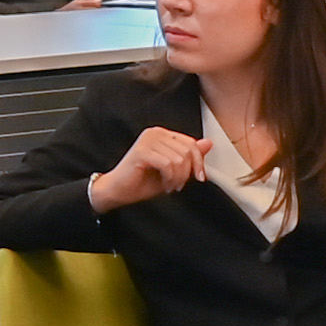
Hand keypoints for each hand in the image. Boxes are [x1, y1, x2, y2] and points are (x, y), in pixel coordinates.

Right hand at [91, 124, 207, 212]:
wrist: (117, 192)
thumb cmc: (141, 182)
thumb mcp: (173, 170)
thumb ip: (189, 157)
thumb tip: (208, 143)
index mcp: (162, 135)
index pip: (191, 143)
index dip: (199, 162)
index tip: (199, 177)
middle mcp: (155, 133)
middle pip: (187, 151)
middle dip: (187, 173)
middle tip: (178, 185)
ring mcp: (147, 141)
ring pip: (178, 159)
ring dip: (177, 178)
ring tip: (169, 186)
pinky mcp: (141, 152)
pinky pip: (167, 164)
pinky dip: (169, 178)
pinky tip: (163, 185)